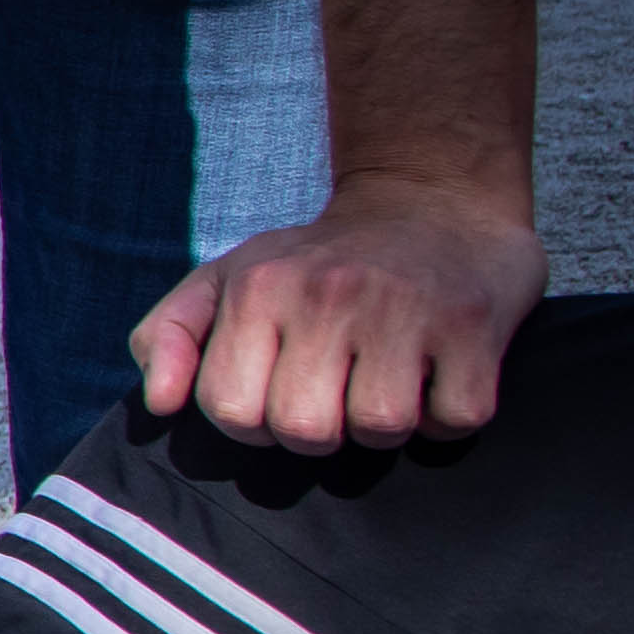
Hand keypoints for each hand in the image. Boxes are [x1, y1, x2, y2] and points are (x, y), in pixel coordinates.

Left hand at [135, 180, 543, 452]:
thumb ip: (171, 335)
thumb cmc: (320, 260)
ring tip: (386, 376)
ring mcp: (404, 310)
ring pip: (379, 430)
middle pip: (304, 430)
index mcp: (258, 288)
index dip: (252, 421)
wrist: (434, 202)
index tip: (277, 390)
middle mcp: (327, 294)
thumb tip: (159, 405)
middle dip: (318, 429)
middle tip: (336, 387)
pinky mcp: (475, 328)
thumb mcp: (229, 278)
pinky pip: (454, 422)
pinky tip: (436, 374)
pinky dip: (447, 416)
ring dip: (384, 424)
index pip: (232, 411)